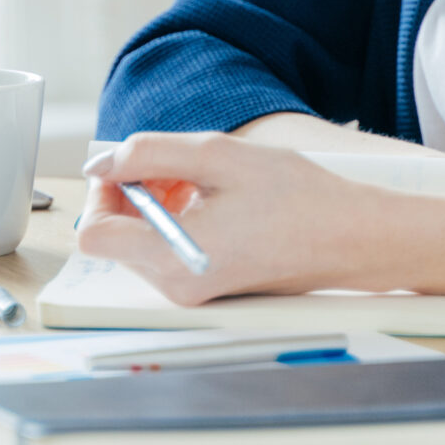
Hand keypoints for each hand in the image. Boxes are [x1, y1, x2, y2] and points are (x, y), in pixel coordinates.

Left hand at [77, 131, 361, 305]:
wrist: (351, 237)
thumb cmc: (294, 196)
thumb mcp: (216, 155)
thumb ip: (148, 153)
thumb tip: (102, 163)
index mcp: (172, 257)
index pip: (94, 234)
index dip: (102, 193)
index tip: (128, 166)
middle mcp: (175, 285)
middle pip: (117, 237)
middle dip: (135, 193)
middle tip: (176, 167)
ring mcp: (192, 292)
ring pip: (143, 241)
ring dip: (158, 204)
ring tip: (201, 179)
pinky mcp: (208, 288)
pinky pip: (169, 251)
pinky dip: (178, 220)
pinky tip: (213, 198)